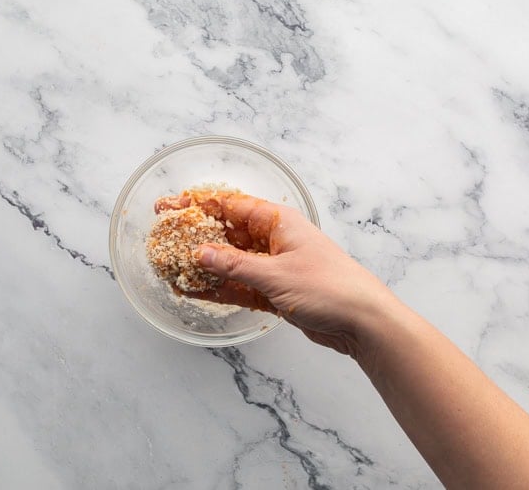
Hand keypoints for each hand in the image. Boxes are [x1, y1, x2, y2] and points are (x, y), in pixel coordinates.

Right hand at [155, 190, 401, 358]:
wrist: (363, 322)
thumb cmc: (329, 287)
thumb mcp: (276, 274)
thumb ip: (235, 265)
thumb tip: (200, 253)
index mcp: (279, 223)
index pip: (231, 206)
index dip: (198, 204)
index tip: (170, 206)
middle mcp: (274, 241)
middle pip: (228, 233)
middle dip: (197, 236)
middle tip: (165, 238)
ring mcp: (275, 267)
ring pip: (231, 262)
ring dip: (205, 266)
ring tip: (173, 269)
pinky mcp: (276, 292)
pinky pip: (241, 286)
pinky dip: (221, 289)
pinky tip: (196, 291)